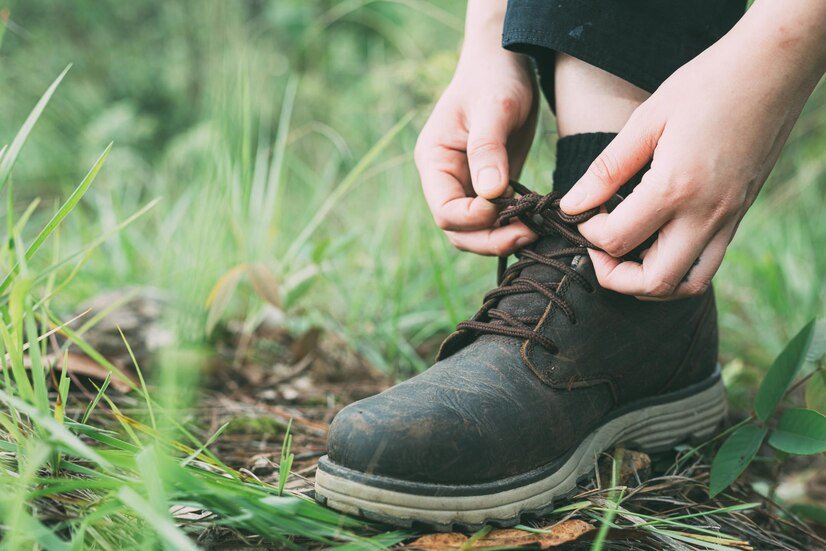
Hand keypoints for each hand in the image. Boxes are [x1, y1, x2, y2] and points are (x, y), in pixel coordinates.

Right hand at [415, 31, 537, 255]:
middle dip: (490, 239)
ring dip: (503, 237)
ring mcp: (466, 185)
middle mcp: (445, 179)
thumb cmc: (495, 77)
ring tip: (536, 229)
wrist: (505, 61)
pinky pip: (495, 219)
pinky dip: (513, 226)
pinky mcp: (489, 187)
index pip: (445, 210)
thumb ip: (488, 149)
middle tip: (529, 233)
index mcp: (433, 161)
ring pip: (476, 231)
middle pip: (458, 230)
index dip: (473, 219)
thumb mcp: (494, 108)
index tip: (505, 206)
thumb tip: (491, 194)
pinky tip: (537, 220)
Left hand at [560, 2, 825, 298]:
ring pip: (686, 285)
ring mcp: (728, 220)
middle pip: (653, 282)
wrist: (773, 68)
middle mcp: (706, 214)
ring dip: (647, 284)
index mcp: (676, 188)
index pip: (618, 239)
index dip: (587, 233)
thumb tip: (572, 205)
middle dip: (613, 276)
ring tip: (623, 256)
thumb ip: (606, 170)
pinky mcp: (739, 217)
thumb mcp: (646, 121)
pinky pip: (707, 266)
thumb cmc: (707, 84)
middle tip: (595, 249)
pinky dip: (677, 272)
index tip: (580, 211)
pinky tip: (656, 247)